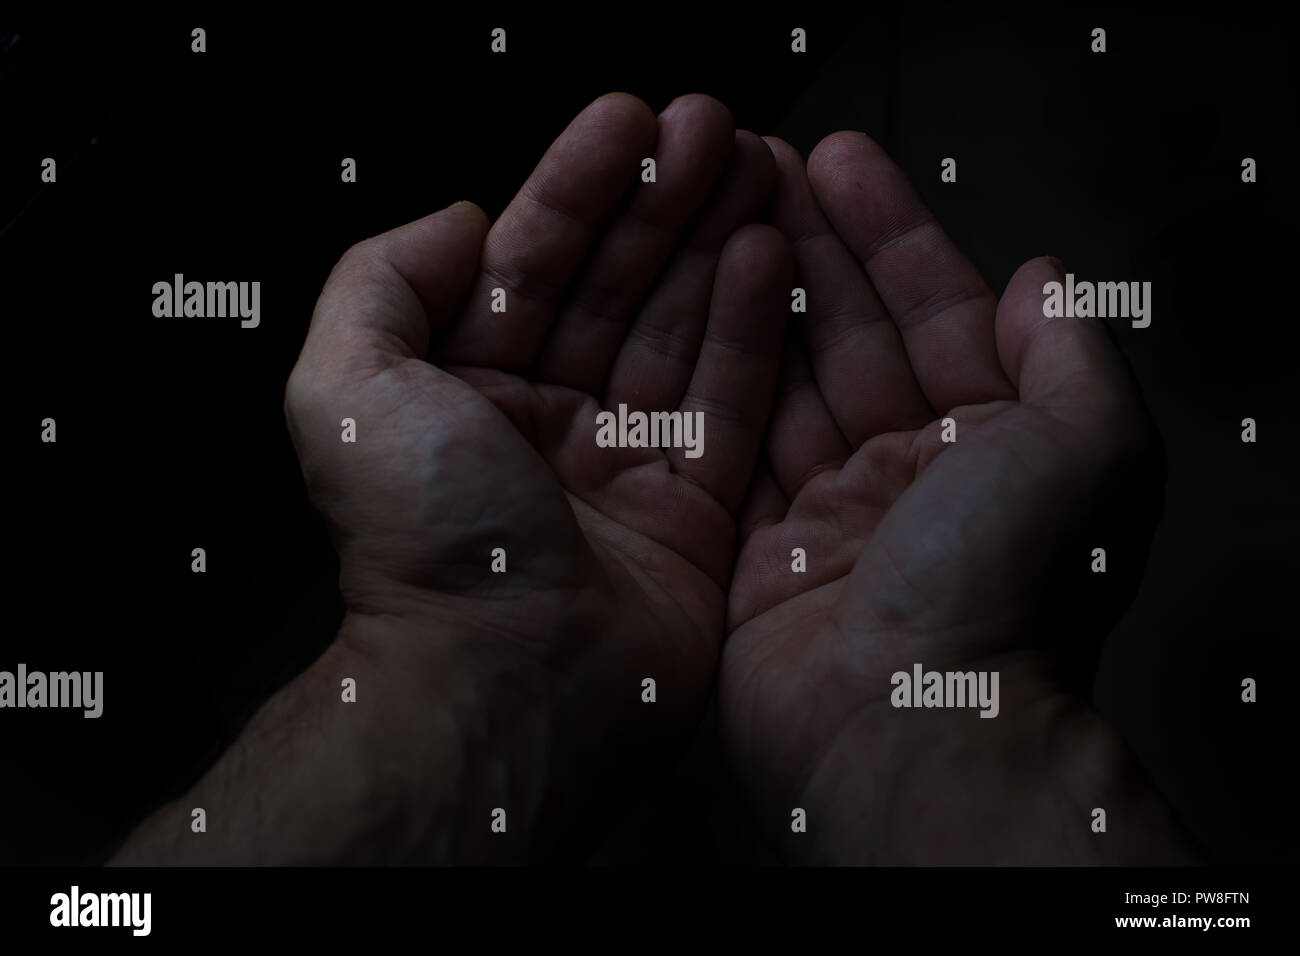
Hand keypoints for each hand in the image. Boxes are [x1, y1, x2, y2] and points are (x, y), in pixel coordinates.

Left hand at [113, 93, 790, 863]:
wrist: (510, 682)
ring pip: (679, 329)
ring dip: (716, 243)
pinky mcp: (693, 511)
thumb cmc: (428, 550)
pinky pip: (730, 400)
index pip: (530, 261)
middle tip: (711, 127)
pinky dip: (753, 327)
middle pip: (614, 285)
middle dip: (662, 199)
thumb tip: (458, 223)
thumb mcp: (348, 392)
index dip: (579, 183)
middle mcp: (545, 426)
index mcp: (464, 395)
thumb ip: (379, 285)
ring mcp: (623, 468)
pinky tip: (768, 256)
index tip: (629, 118)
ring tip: (755, 166)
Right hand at [721, 132, 1198, 863]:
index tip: (841, 163)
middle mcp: (913, 478)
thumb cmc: (1001, 598)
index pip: (938, 311)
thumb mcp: (1086, 453)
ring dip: (757, 295)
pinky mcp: (762, 549)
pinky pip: (735, 443)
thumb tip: (1046, 280)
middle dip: (811, 246)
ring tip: (718, 214)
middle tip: (760, 166)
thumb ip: (1073, 357)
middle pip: (854, 334)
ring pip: (788, 378)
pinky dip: (714, 376)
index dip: (891, 231)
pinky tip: (692, 310)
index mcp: (993, 449)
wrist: (905, 726)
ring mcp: (832, 513)